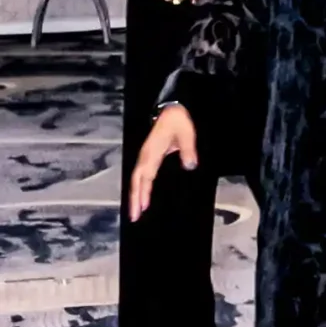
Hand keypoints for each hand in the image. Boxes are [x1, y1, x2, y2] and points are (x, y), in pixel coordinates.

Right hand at [129, 105, 196, 219]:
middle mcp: (146, 156)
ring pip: (137, 179)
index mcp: (152, 153)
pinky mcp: (150, 156)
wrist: (172, 109)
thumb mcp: (187, 135)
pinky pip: (143, 174)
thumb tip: (190, 166)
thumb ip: (189, 150)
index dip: (142, 193)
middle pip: (137, 181)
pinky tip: (142, 195)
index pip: (145, 177)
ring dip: (136, 194)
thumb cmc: (178, 121)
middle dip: (134, 199)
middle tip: (134, 217)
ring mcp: (146, 156)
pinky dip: (140, 186)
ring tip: (136, 211)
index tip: (141, 208)